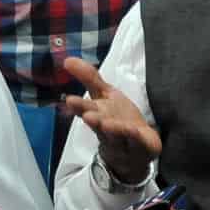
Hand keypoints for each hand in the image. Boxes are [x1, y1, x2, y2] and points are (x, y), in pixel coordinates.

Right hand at [62, 56, 160, 183]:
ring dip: (113, 130)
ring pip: (117, 137)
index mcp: (99, 115)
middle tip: (88, 115)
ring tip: (107, 124)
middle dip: (94, 121)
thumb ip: (89, 78)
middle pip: (100, 126)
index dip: (79, 106)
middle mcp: (107, 131)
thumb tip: (67, 59)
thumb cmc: (117, 118)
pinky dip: (135, 138)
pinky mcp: (141, 148)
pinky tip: (134, 130)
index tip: (69, 100)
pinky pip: (138, 144)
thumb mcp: (105, 94)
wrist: (133, 150)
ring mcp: (124, 141)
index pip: (86, 110)